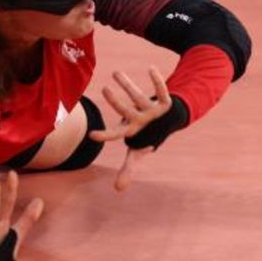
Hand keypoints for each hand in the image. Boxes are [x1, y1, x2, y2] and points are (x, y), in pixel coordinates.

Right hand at [90, 67, 172, 190]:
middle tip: (104, 90)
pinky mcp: (165, 102)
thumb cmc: (146, 138)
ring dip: (128, 85)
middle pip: (127, 112)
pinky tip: (151, 69)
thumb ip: (129, 169)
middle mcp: (142, 121)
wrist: (168, 126)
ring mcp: (153, 111)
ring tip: (115, 72)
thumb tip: (119, 191)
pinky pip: (161, 90)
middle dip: (117, 102)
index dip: (106, 136)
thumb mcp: (137, 153)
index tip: (92, 136)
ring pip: (139, 97)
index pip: (117, 136)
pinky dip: (157, 80)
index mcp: (133, 133)